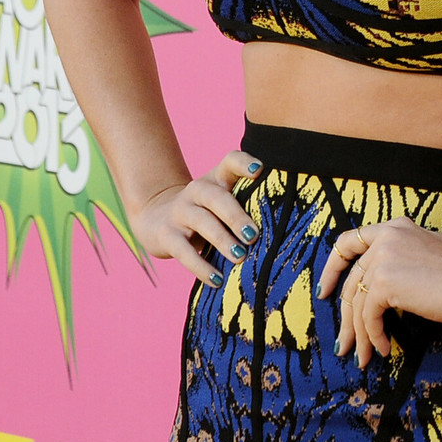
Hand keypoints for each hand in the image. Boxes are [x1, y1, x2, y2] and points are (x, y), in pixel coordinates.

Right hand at [132, 150, 261, 287]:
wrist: (156, 219)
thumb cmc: (204, 212)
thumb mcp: (220, 202)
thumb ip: (246, 204)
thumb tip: (285, 230)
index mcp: (215, 179)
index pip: (230, 161)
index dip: (243, 163)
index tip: (259, 170)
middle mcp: (196, 191)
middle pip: (216, 197)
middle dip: (236, 216)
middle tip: (254, 236)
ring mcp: (179, 212)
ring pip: (201, 222)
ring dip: (221, 240)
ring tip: (240, 257)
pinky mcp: (166, 235)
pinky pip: (183, 251)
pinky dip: (201, 266)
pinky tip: (217, 280)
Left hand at [315, 206, 441, 366]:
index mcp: (396, 228)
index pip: (349, 242)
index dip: (332, 268)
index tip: (325, 291)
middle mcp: (384, 238)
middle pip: (351, 282)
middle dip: (346, 317)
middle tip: (347, 343)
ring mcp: (383, 259)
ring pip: (357, 303)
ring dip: (358, 334)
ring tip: (363, 356)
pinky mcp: (386, 282)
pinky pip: (368, 316)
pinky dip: (373, 336)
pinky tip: (384, 349)